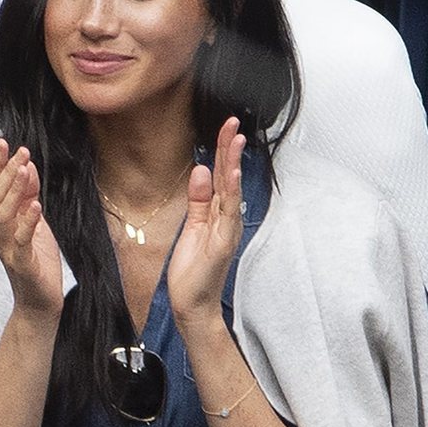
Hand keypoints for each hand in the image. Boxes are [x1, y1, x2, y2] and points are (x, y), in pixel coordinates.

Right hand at [0, 139, 62, 320]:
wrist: (39, 303)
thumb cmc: (37, 263)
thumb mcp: (35, 223)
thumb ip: (29, 197)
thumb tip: (28, 167)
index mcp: (2, 223)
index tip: (3, 143)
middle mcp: (0, 234)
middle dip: (6, 172)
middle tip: (20, 151)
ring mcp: (9, 249)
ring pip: (4, 216)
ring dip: (15, 191)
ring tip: (25, 170)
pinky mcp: (23, 264)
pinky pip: (21, 241)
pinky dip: (28, 223)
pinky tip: (36, 207)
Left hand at [167, 117, 244, 329]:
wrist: (192, 304)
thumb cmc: (192, 270)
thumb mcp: (191, 227)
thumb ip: (198, 200)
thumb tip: (201, 171)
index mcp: (218, 214)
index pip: (222, 177)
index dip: (223, 152)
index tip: (226, 128)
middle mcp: (226, 219)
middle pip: (229, 178)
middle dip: (230, 149)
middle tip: (233, 122)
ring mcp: (226, 230)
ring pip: (231, 191)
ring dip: (233, 164)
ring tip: (235, 139)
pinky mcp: (222, 243)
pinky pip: (228, 214)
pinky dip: (231, 193)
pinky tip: (232, 174)